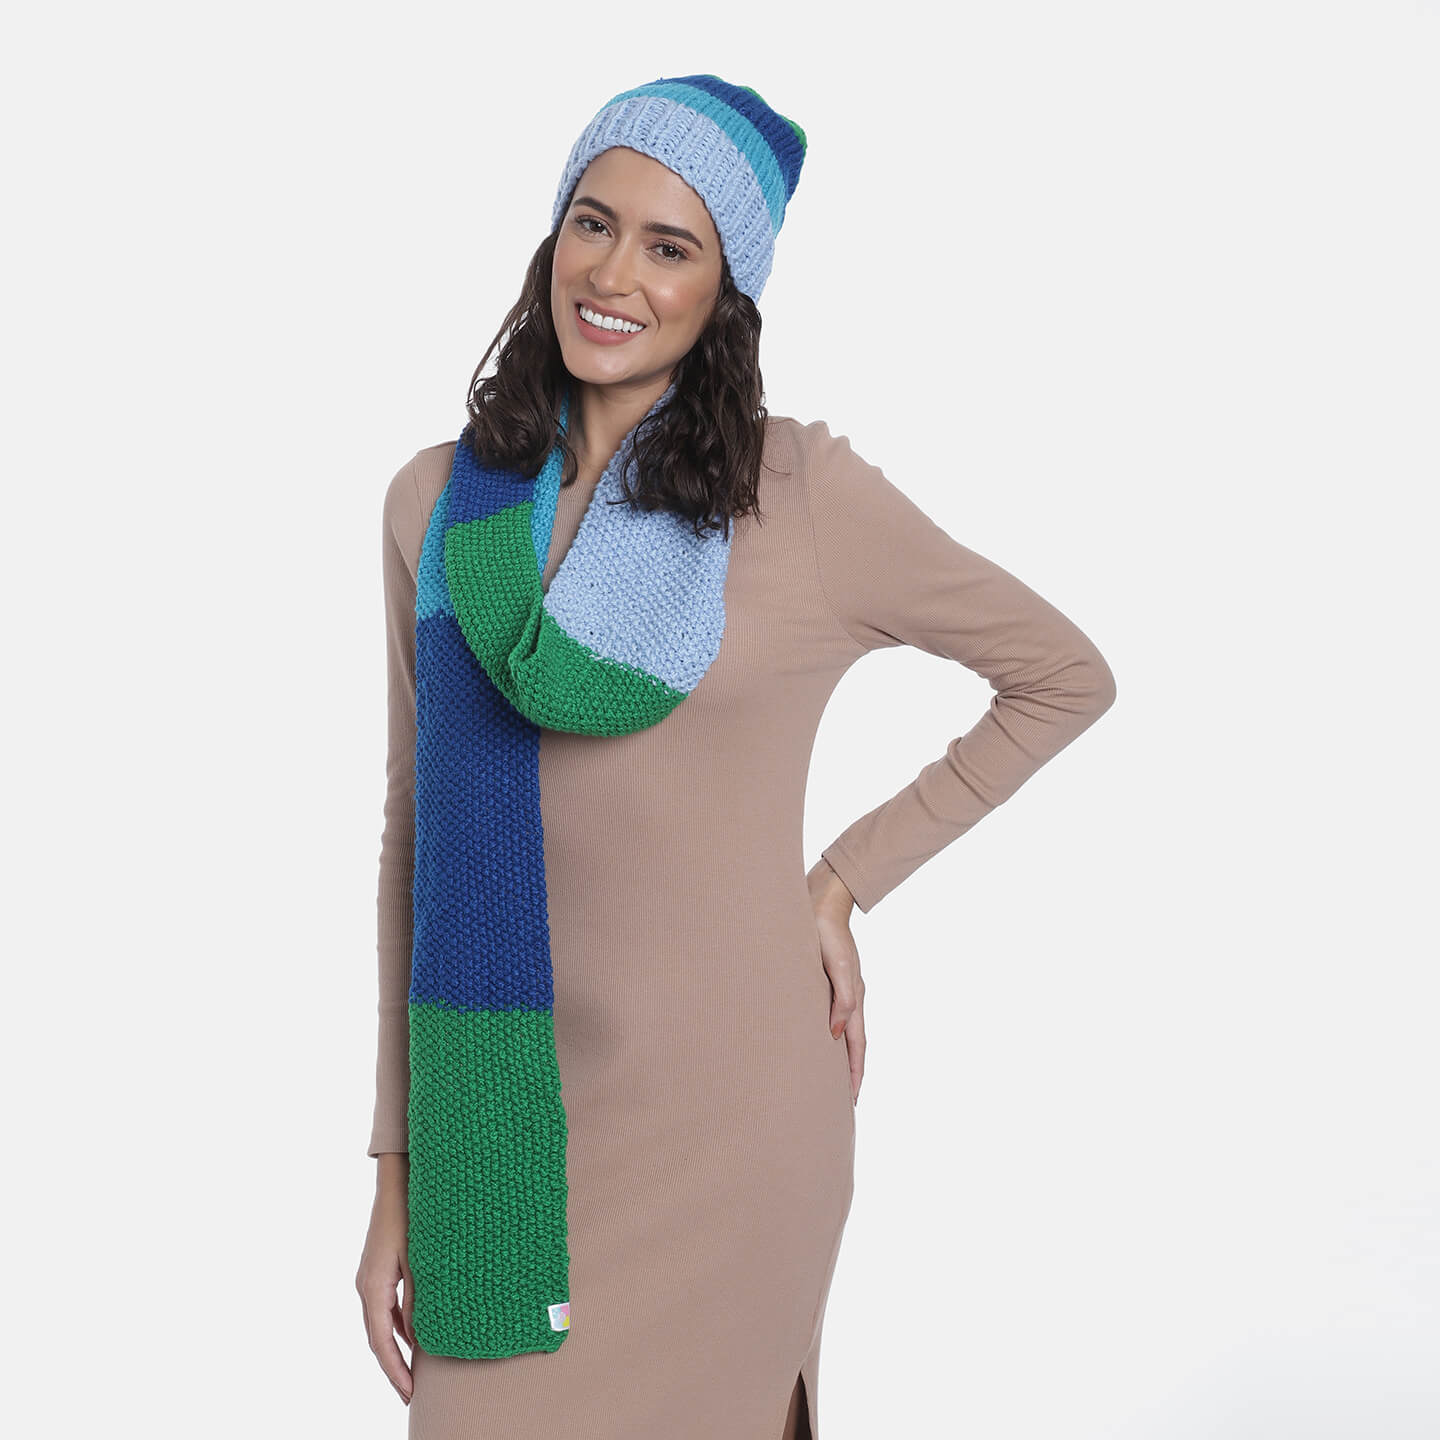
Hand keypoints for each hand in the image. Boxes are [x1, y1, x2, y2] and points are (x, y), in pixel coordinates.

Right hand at [356, 1153, 415, 1403]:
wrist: (395, 1183)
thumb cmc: (409, 1217)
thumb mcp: (418, 1261)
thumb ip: (417, 1300)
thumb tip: (418, 1337)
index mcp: (373, 1287)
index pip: (381, 1341)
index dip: (394, 1370)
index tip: (409, 1392)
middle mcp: (366, 1286)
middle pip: (376, 1338)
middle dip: (393, 1366)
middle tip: (412, 1392)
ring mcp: (369, 1278)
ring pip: (379, 1324)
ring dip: (395, 1347)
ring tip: (414, 1371)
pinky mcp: (377, 1270)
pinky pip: (383, 1307)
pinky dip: (396, 1326)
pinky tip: (414, 1335)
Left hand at [807, 857, 865, 1104]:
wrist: (819, 900)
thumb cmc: (827, 932)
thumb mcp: (839, 967)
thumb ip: (840, 1000)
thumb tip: (834, 1035)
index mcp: (854, 997)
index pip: (857, 1045)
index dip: (854, 1073)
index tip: (852, 1101)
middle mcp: (848, 997)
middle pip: (851, 1043)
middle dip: (848, 1072)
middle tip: (842, 1100)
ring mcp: (838, 989)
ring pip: (841, 1031)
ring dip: (837, 1056)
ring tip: (828, 1078)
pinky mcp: (825, 980)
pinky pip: (829, 1015)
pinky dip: (826, 1034)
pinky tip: (816, 1039)